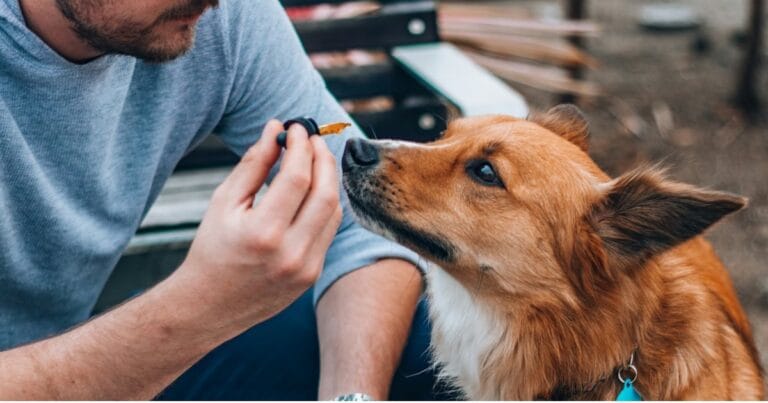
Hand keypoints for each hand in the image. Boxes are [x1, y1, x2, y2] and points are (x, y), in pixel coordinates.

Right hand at [174, 119, 342, 330]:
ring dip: (328, 179)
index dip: (301, 147)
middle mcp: (291, 253)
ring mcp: (306, 267)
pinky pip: (329, 230)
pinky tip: (314, 189)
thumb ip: (253, 164)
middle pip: (325, 193)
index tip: (297, 128)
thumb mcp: (224, 202)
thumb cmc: (212, 249)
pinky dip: (325, 204)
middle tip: (312, 139)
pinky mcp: (313, 274)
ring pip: (334, 211)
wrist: (209, 305)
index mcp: (263, 233)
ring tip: (314, 160)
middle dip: (323, 158)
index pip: (297, 178)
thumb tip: (276, 128)